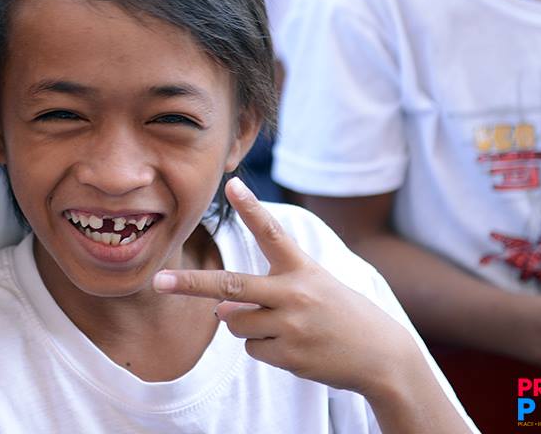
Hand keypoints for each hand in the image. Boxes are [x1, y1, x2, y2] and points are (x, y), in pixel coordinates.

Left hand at [153, 177, 420, 398]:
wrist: (382, 356)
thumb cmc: (340, 313)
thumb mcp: (314, 285)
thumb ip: (266, 290)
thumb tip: (220, 311)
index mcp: (302, 268)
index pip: (273, 232)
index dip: (252, 208)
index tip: (233, 184)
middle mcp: (294, 294)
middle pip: (231, 286)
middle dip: (191, 284)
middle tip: (158, 281)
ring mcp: (291, 326)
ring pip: (235, 323)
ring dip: (246, 325)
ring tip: (286, 326)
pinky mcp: (290, 356)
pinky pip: (252, 350)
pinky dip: (264, 349)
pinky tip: (295, 347)